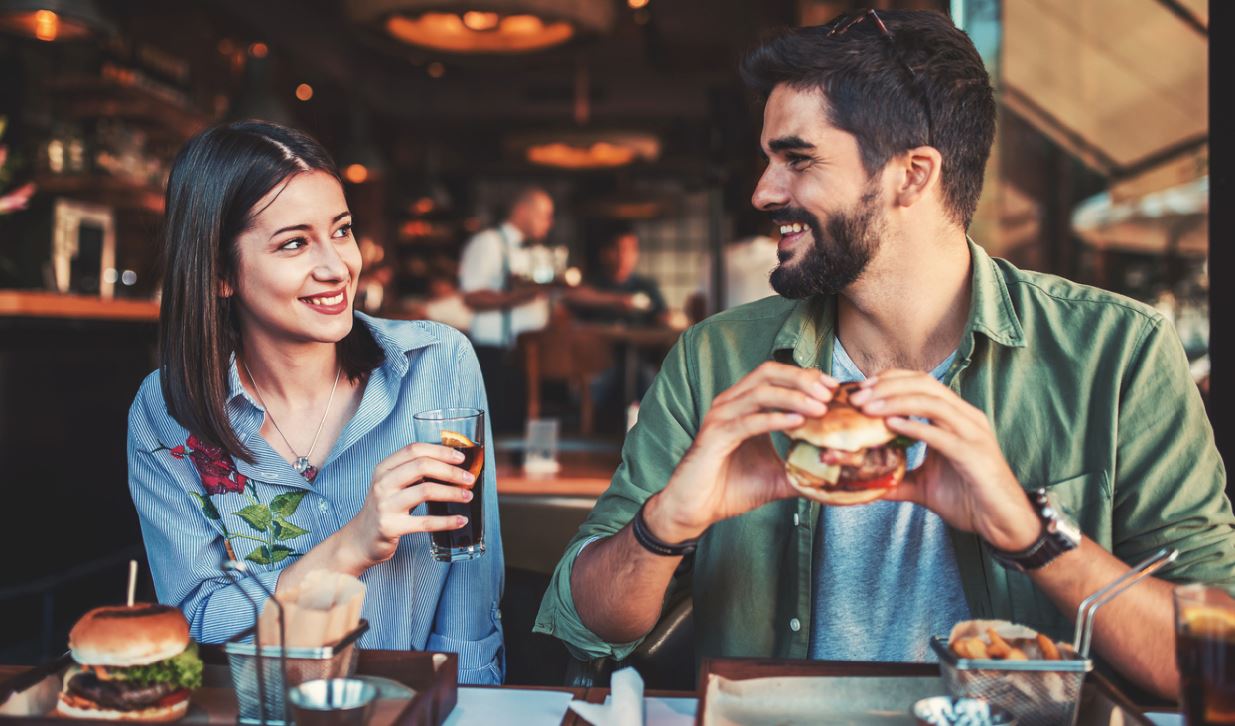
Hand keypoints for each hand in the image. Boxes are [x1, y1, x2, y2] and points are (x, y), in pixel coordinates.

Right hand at [337, 443, 475, 569]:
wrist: (360, 539)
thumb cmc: (384, 508)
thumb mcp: (393, 485)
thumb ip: (414, 473)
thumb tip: (453, 465)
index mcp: (384, 468)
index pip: (414, 449)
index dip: (440, 451)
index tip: (461, 457)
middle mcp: (383, 483)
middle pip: (422, 466)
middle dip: (451, 471)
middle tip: (469, 478)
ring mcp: (385, 505)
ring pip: (425, 491)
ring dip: (452, 493)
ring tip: (468, 496)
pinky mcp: (391, 526)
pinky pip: (425, 522)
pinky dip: (446, 521)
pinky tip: (460, 520)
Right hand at [646, 362, 834, 541]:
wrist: (696, 510)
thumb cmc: (731, 489)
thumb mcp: (777, 476)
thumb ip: (803, 468)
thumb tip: (837, 474)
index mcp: (744, 405)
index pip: (777, 376)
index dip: (806, 376)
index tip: (834, 388)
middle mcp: (730, 404)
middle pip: (768, 373)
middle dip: (802, 378)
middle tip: (830, 392)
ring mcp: (721, 417)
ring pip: (760, 392)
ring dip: (794, 396)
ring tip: (821, 407)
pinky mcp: (715, 436)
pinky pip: (749, 421)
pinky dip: (775, 419)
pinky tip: (798, 422)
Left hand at [849, 370, 1039, 550]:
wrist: (1002, 523)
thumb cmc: (968, 500)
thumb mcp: (923, 485)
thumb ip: (896, 477)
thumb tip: (863, 481)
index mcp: (955, 416)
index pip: (921, 382)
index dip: (889, 380)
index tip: (860, 390)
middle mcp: (966, 417)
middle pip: (924, 384)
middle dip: (886, 386)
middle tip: (857, 398)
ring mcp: (972, 433)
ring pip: (931, 402)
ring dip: (895, 401)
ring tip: (867, 409)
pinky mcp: (973, 453)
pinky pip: (941, 433)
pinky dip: (914, 426)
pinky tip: (891, 425)